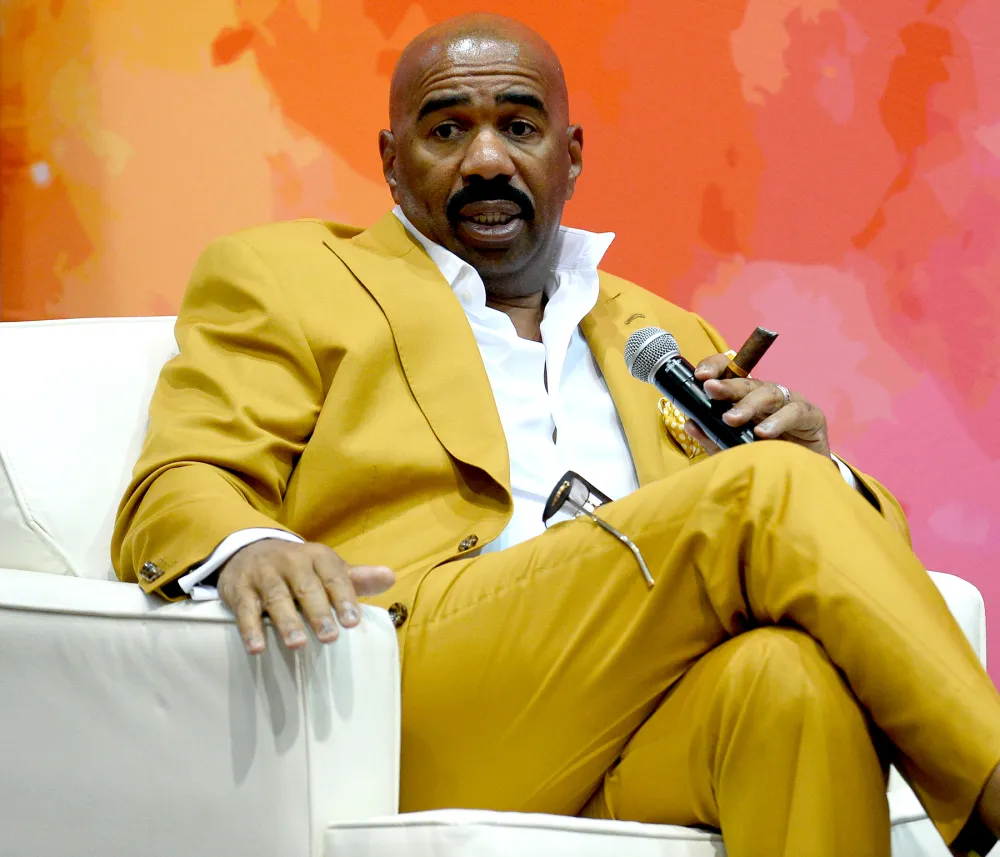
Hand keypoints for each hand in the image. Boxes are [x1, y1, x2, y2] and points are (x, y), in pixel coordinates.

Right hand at [217, 539, 394, 654]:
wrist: (250, 549)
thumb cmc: (300, 569)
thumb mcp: (328, 568)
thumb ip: (358, 578)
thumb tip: (391, 578)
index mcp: (317, 557)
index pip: (334, 576)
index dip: (344, 598)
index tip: (353, 622)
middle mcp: (290, 561)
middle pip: (306, 587)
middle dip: (318, 612)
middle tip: (329, 637)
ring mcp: (263, 574)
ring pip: (276, 597)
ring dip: (286, 621)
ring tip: (297, 644)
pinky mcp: (239, 588)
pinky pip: (244, 609)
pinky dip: (250, 628)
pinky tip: (257, 647)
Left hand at [685, 353, 830, 458]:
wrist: (802, 478)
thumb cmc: (766, 459)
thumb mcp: (733, 450)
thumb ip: (712, 438)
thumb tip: (690, 424)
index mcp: (746, 398)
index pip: (731, 372)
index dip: (716, 368)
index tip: (700, 376)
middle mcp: (767, 396)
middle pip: (747, 383)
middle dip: (727, 385)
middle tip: (710, 389)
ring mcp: (790, 403)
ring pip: (769, 393)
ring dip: (748, 405)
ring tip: (731, 419)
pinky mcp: (811, 417)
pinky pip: (795, 412)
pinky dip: (778, 421)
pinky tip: (762, 433)